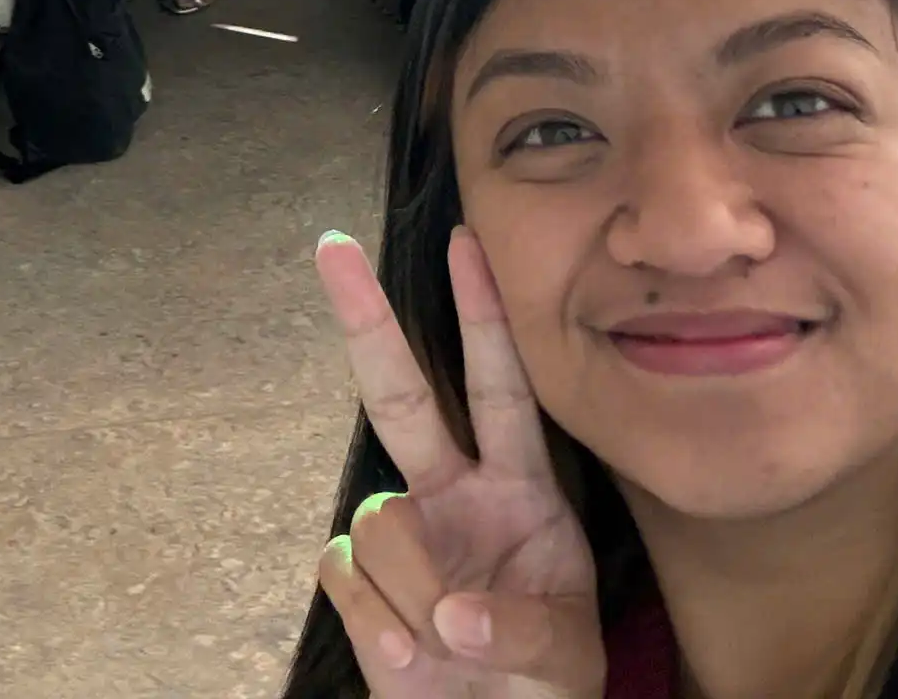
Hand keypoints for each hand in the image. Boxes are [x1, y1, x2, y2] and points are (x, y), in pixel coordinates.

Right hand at [313, 229, 601, 696]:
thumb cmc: (545, 682)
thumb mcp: (565, 658)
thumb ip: (519, 633)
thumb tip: (450, 621)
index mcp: (521, 489)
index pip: (502, 389)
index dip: (484, 316)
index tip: (465, 243)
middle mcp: (453, 494)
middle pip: (401, 396)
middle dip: (366, 321)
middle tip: (332, 248)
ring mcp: (403, 535)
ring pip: (379, 523)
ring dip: (415, 594)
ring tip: (451, 647)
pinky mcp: (357, 583)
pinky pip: (345, 577)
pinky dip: (379, 627)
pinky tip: (413, 658)